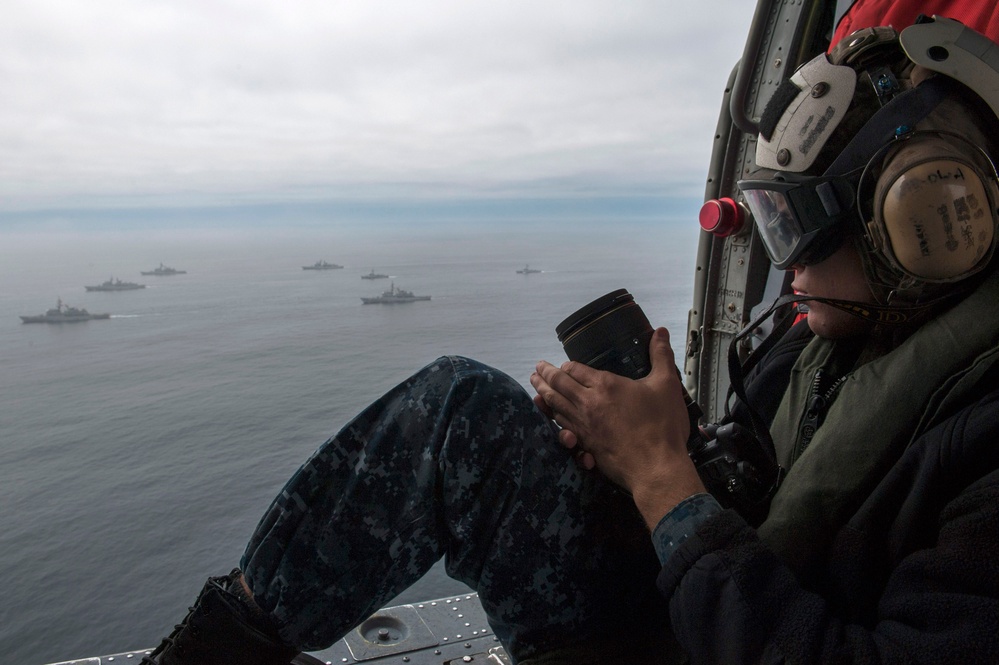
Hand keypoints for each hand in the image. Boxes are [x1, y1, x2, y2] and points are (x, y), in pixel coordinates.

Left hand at [530, 327, 705, 526]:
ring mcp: (583, 425)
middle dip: (545, 375)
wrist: (656, 467)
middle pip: (558, 385)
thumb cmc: (662, 427)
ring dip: (542, 393)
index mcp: (605, 385)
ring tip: (534, 387)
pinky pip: (560, 426)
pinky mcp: (585, 444)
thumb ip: (661, 356)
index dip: (566, 366)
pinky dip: (550, 417)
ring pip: (555, 405)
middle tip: (536, 369)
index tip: (560, 364)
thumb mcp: (667, 385)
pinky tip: (549, 415)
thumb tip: (660, 332)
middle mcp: (589, 403)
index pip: (576, 370)